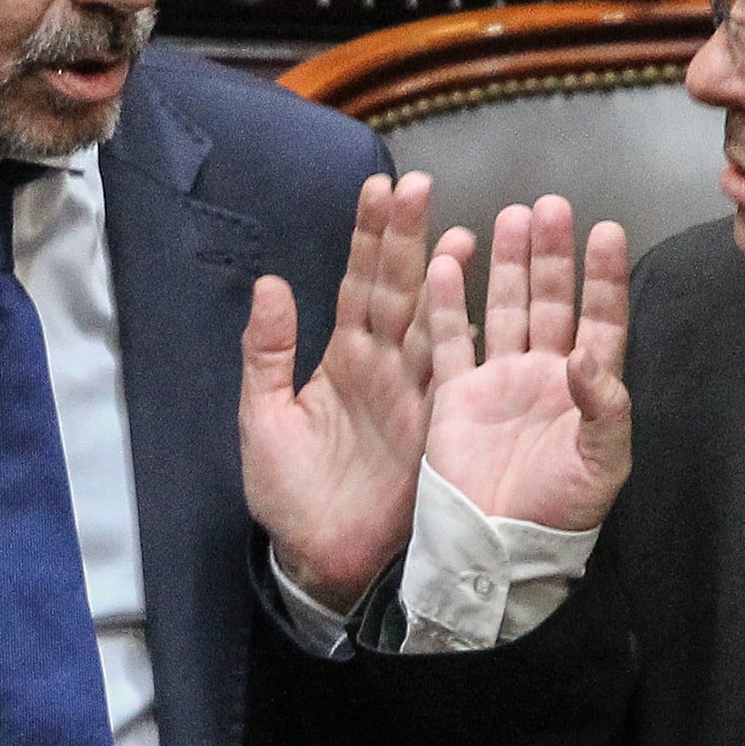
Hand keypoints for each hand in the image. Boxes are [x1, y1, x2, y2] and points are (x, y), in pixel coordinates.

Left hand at [241, 172, 463, 611]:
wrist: (322, 561)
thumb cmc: (289, 497)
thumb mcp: (263, 420)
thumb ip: (266, 353)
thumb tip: (270, 284)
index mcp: (343, 359)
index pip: (358, 282)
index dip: (369, 237)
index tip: (379, 187)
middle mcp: (382, 366)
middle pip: (398, 288)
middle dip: (406, 237)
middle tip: (416, 184)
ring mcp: (412, 393)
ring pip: (432, 322)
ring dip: (445, 278)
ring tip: (461, 228)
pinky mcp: (433, 427)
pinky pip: (451, 373)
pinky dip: (465, 336)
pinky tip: (480, 300)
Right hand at [424, 196, 630, 531]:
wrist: (495, 550)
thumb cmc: (558, 513)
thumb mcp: (601, 466)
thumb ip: (604, 408)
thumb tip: (586, 353)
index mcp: (586, 393)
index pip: (601, 322)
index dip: (604, 278)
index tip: (605, 231)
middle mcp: (544, 378)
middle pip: (552, 302)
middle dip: (552, 256)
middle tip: (551, 206)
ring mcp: (498, 383)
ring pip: (505, 309)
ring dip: (508, 264)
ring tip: (510, 217)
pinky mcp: (456, 396)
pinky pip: (450, 340)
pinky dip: (448, 303)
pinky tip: (449, 263)